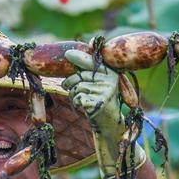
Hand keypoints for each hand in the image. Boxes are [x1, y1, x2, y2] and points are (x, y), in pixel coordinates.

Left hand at [62, 49, 128, 178]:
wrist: (108, 123)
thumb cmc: (99, 101)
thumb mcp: (97, 84)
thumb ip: (88, 71)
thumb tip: (70, 55)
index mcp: (111, 73)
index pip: (92, 61)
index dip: (78, 57)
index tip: (67, 54)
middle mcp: (109, 80)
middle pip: (79, 76)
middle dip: (69, 82)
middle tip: (68, 86)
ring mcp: (104, 91)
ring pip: (76, 87)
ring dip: (72, 95)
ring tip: (81, 100)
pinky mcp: (99, 102)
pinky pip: (77, 98)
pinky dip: (75, 103)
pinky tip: (82, 107)